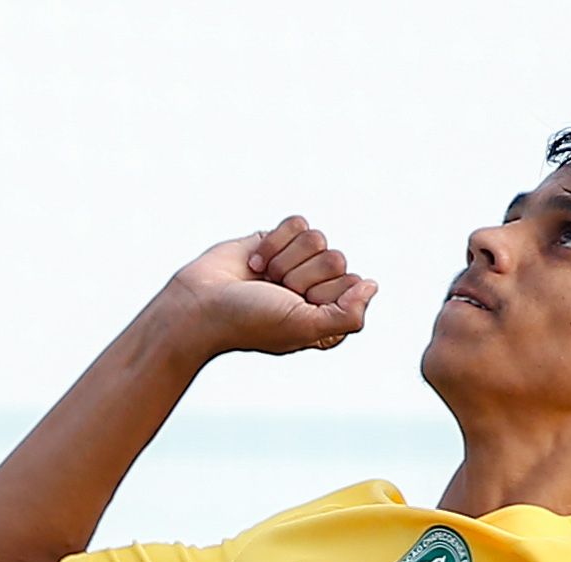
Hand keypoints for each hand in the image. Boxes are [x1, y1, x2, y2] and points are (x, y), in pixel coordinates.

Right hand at [165, 219, 377, 357]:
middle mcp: (314, 290)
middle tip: (275, 292)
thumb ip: (348, 316)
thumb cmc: (248, 322)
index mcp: (327, 316)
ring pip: (318, 238)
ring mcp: (296, 264)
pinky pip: (297, 223)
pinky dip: (274, 240)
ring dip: (285, 259)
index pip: (355, 285)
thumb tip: (371, 286)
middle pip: (337, 259)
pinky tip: (255, 262)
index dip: (325, 293)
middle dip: (302, 274)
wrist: (199, 304)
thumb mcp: (305, 328)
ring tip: (263, 278)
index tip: (297, 306)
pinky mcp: (277, 242)